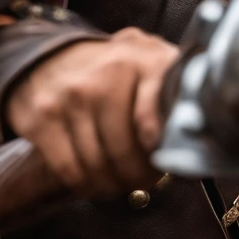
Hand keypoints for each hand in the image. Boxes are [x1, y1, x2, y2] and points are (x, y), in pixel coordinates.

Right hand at [5, 27, 177, 195]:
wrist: (52, 54)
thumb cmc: (113, 67)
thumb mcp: (150, 60)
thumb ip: (174, 87)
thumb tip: (195, 133)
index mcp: (143, 57)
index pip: (156, 108)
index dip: (161, 144)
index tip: (163, 159)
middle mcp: (106, 72)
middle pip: (126, 149)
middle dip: (138, 175)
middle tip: (145, 180)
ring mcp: (72, 95)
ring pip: (98, 165)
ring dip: (112, 184)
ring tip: (121, 181)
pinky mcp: (43, 117)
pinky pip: (70, 169)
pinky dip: (85, 184)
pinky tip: (95, 178)